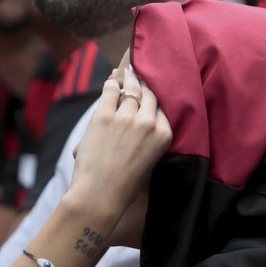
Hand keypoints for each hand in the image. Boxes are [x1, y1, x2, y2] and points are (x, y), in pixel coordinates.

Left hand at [70, 64, 171, 212]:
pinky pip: (110, 90)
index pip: (162, 106)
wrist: (101, 194)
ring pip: (130, 89)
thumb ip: (149, 137)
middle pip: (149, 94)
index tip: (151, 88)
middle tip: (139, 74)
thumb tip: (140, 116)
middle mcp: (149, 122)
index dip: (155, 96)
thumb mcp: (149, 159)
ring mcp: (127, 117)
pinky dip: (111, 84)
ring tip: (126, 72)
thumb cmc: (124, 183)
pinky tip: (111, 80)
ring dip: (128, 80)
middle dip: (144, 83)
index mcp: (165, 134)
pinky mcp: (105, 115)